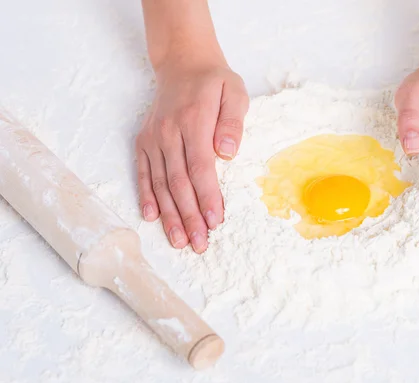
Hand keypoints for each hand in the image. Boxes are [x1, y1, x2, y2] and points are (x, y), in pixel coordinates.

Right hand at [136, 62, 248, 252]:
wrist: (182, 63)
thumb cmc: (214, 81)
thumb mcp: (234, 91)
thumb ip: (232, 121)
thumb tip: (228, 153)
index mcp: (193, 121)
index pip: (200, 167)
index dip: (207, 197)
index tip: (216, 221)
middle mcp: (169, 132)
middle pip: (179, 182)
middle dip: (190, 216)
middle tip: (199, 244)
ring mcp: (153, 138)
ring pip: (161, 183)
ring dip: (169, 214)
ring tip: (178, 240)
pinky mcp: (144, 142)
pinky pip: (144, 173)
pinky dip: (146, 196)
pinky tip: (151, 217)